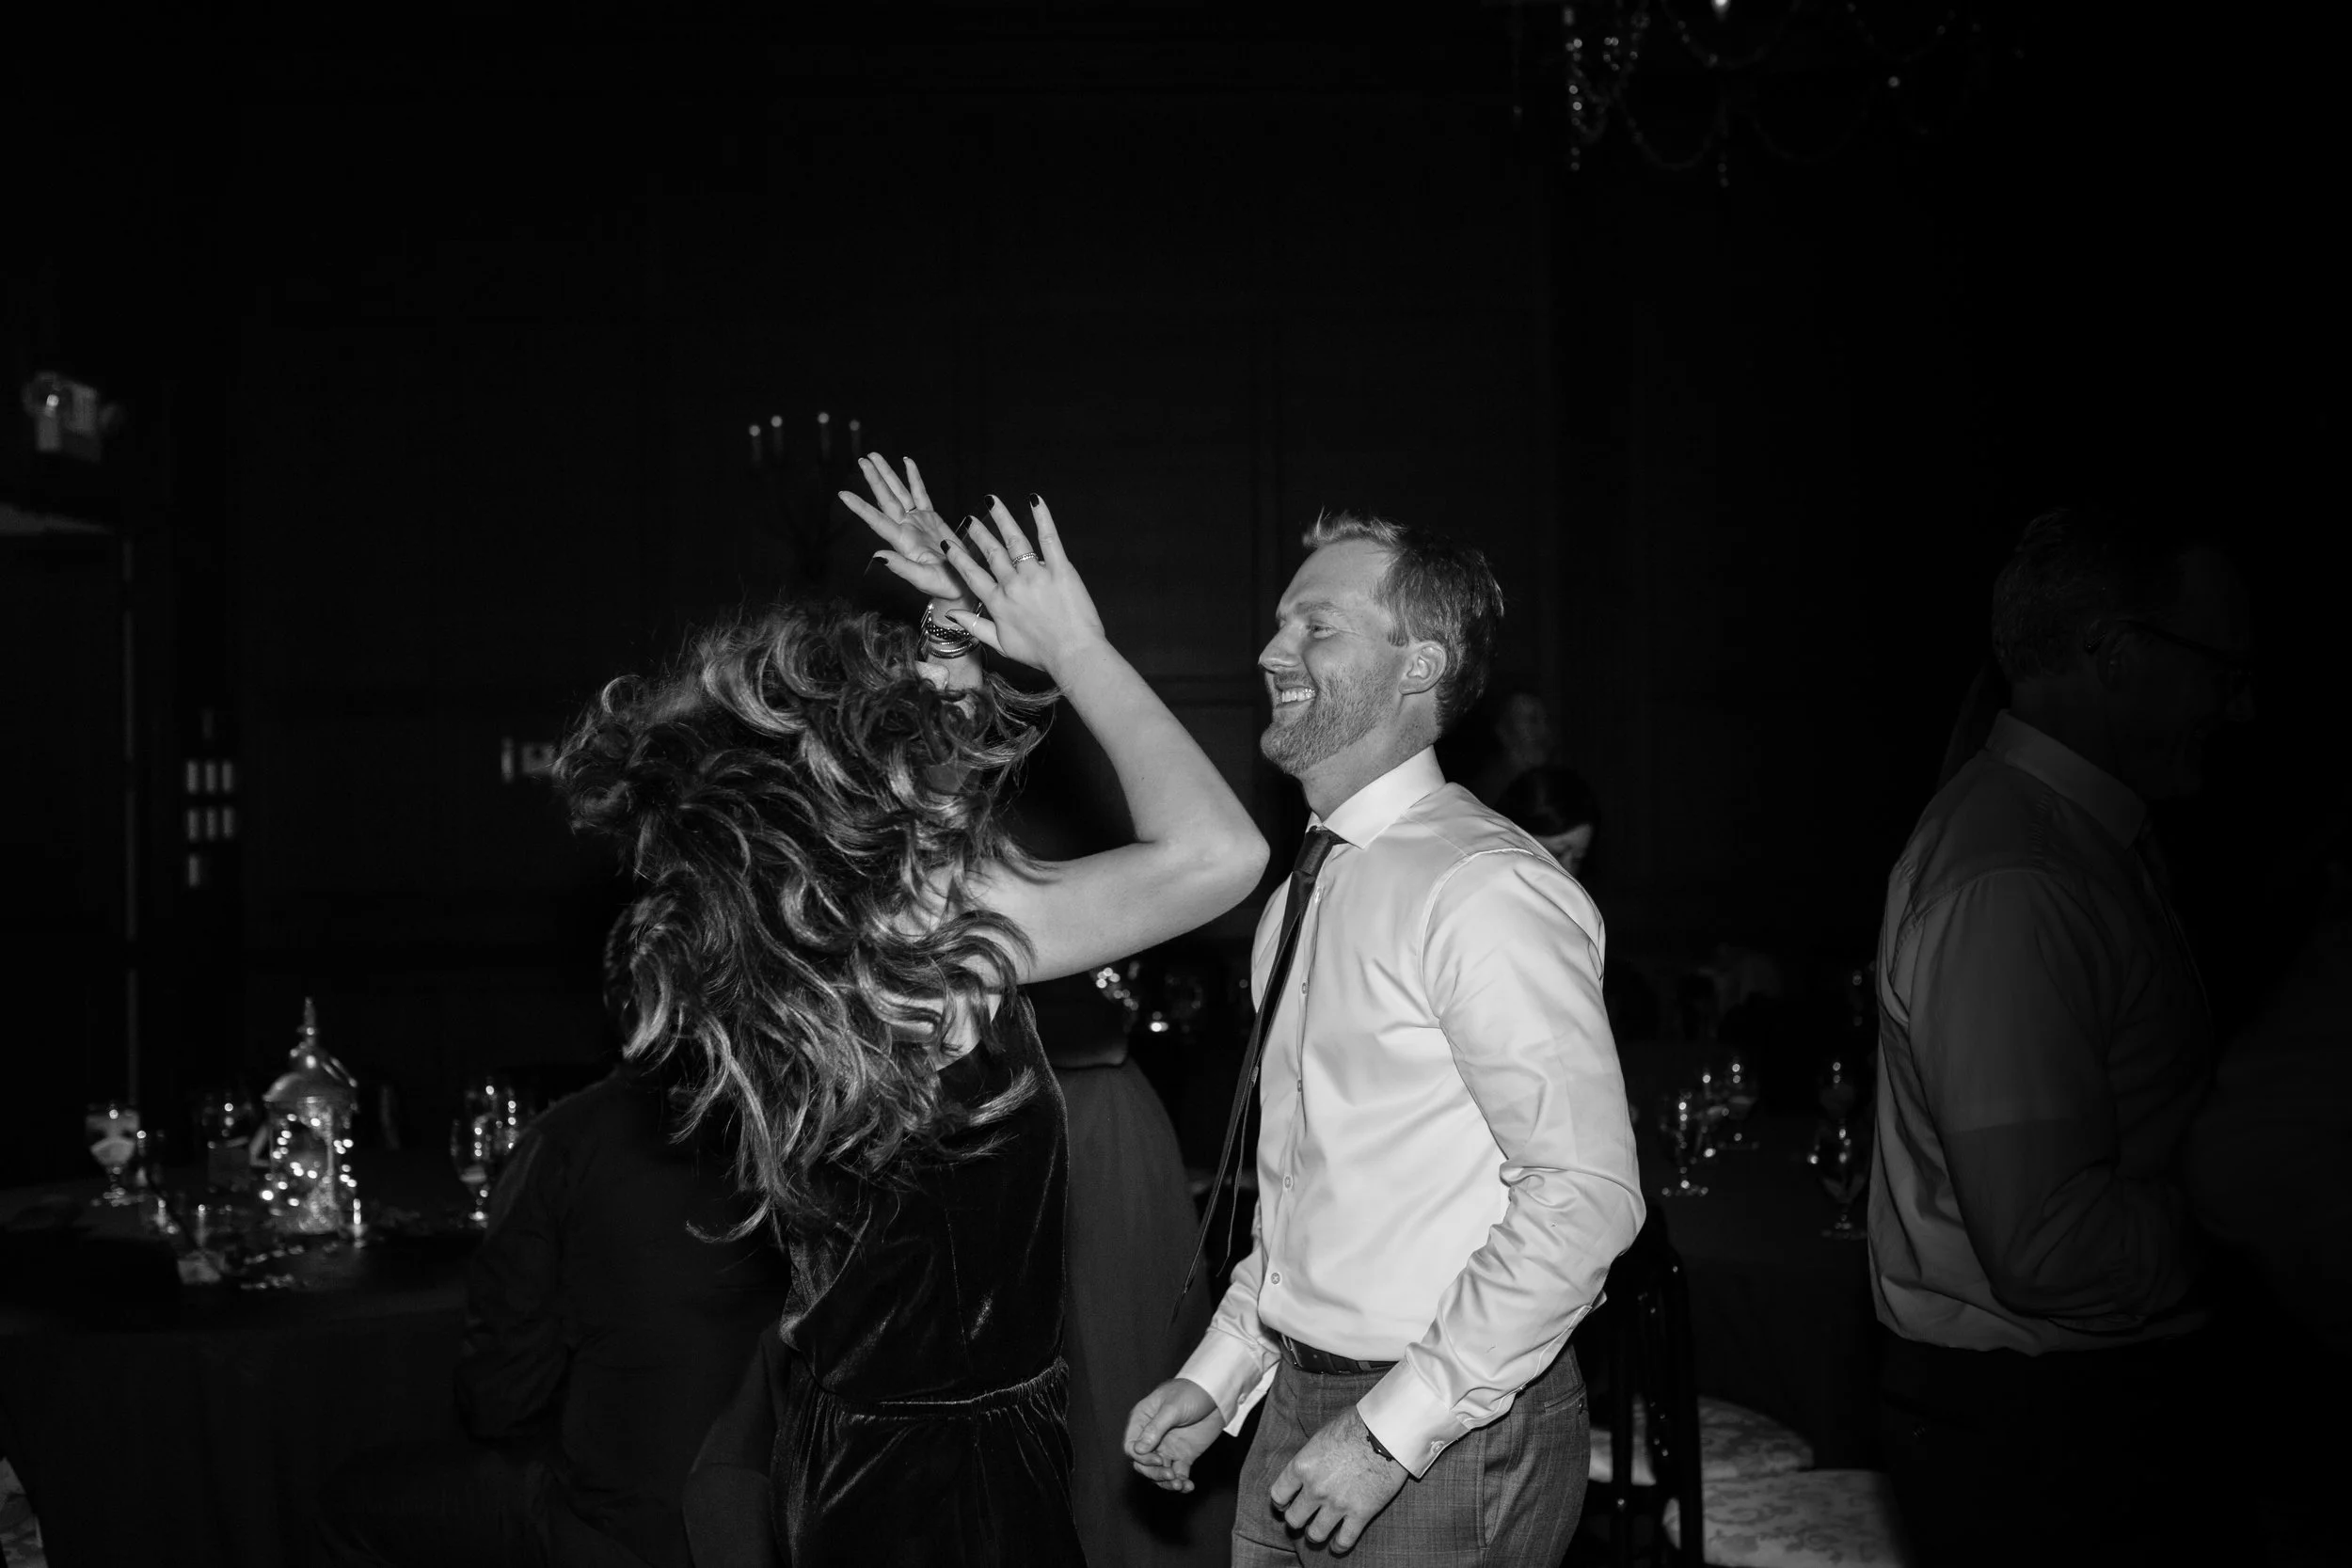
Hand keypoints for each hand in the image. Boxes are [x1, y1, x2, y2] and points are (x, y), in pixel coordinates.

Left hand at [841, 455, 969, 609]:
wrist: (961, 586)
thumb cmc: (944, 587)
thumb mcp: (923, 579)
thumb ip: (901, 567)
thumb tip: (876, 557)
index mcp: (902, 542)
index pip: (877, 520)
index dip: (860, 507)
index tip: (843, 494)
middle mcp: (906, 528)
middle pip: (887, 499)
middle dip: (874, 479)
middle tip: (862, 460)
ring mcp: (917, 521)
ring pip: (900, 492)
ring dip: (888, 474)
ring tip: (875, 456)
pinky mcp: (931, 519)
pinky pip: (920, 493)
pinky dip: (913, 477)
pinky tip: (906, 462)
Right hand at [936, 494, 1107, 678]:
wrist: (1073, 655)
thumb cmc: (1040, 654)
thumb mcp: (1001, 645)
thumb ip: (975, 627)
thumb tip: (952, 615)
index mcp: (998, 603)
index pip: (972, 575)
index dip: (958, 557)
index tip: (948, 543)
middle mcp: (1013, 586)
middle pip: (992, 553)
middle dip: (979, 534)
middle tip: (971, 519)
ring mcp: (1036, 576)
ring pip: (1015, 541)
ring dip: (1002, 519)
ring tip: (992, 502)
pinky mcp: (1060, 570)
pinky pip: (1049, 539)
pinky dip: (1042, 518)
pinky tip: (1035, 500)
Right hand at [1125, 1378, 1223, 1493]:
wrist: (1216, 1393)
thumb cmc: (1191, 1392)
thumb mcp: (1172, 1408)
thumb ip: (1155, 1428)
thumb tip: (1138, 1450)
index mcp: (1143, 1421)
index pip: (1131, 1446)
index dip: (1141, 1458)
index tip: (1159, 1459)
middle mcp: (1153, 1437)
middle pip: (1143, 1464)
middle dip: (1154, 1473)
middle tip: (1169, 1475)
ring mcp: (1168, 1447)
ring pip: (1159, 1472)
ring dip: (1166, 1482)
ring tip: (1179, 1485)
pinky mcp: (1184, 1455)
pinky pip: (1178, 1474)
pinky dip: (1181, 1483)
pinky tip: (1188, 1486)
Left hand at [1269, 1406, 1407, 1553]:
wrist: (1386, 1432)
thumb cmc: (1355, 1425)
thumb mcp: (1322, 1435)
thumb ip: (1311, 1456)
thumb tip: (1309, 1465)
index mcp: (1302, 1466)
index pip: (1278, 1495)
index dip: (1281, 1503)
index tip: (1285, 1505)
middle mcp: (1315, 1488)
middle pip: (1294, 1519)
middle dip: (1297, 1521)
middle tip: (1304, 1518)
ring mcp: (1337, 1503)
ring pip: (1315, 1534)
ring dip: (1315, 1535)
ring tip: (1319, 1532)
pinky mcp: (1360, 1513)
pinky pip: (1344, 1540)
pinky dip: (1339, 1546)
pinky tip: (1338, 1544)